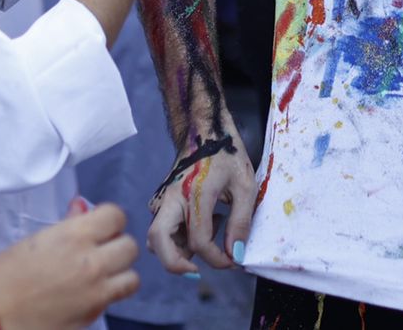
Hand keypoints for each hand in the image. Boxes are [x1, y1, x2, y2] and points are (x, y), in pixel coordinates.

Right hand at [0, 203, 139, 329]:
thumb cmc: (1, 275)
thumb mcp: (34, 241)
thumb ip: (67, 225)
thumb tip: (83, 208)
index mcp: (74, 236)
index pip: (116, 216)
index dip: (108, 220)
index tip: (99, 225)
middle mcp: (91, 262)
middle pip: (129, 246)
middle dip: (116, 245)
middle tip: (99, 250)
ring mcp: (95, 292)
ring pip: (132, 277)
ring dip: (120, 273)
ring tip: (101, 274)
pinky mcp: (92, 316)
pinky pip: (115, 300)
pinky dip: (109, 295)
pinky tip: (90, 293)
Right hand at [148, 122, 256, 272]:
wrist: (204, 131)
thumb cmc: (227, 155)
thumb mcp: (246, 186)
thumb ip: (241, 222)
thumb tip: (234, 255)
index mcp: (194, 193)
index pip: (198, 241)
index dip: (216, 259)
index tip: (232, 261)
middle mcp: (171, 198)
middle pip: (158, 243)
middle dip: (176, 264)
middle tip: (199, 270)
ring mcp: (162, 200)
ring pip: (157, 239)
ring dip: (179, 250)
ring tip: (211, 232)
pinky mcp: (160, 202)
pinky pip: (162, 229)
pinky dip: (179, 238)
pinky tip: (206, 221)